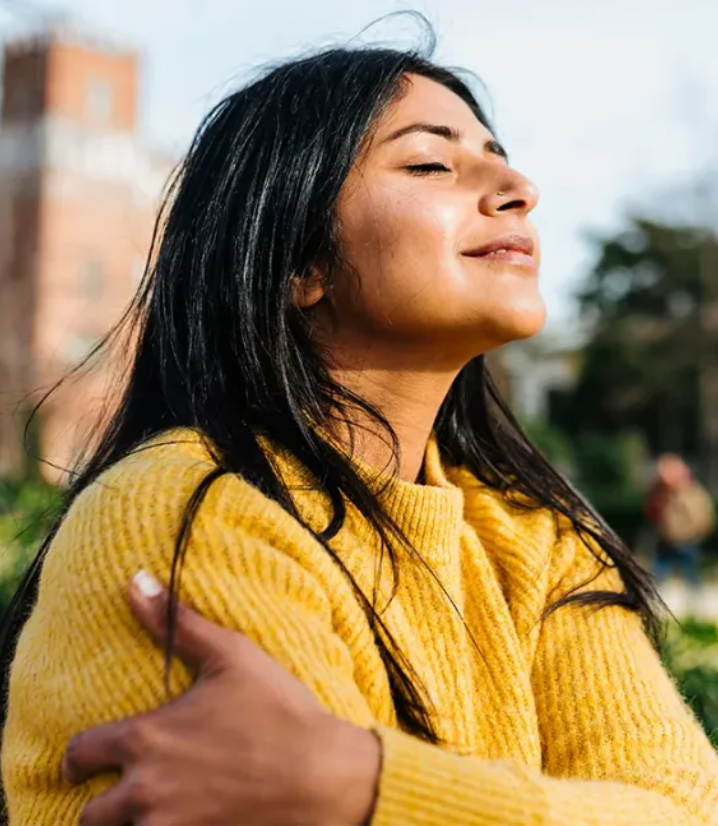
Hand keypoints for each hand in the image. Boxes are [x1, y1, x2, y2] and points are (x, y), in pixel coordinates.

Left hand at [62, 571, 381, 825]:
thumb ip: (176, 622)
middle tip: (115, 796)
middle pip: (90, 816)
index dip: (77, 758)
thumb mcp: (230, 655)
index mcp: (147, 740)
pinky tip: (182, 822)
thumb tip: (135, 581)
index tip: (85, 762)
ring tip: (149, 812)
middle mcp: (147, 792)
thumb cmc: (277, 711)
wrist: (322, 776)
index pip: (79, 754)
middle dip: (99, 804)